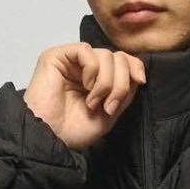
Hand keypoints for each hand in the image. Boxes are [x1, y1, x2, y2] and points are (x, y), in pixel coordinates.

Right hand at [22, 42, 146, 151]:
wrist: (50, 138)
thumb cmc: (73, 130)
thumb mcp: (110, 113)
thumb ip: (124, 92)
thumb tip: (137, 72)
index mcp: (98, 79)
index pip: (123, 60)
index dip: (135, 67)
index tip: (140, 82)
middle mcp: (85, 68)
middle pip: (118, 57)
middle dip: (120, 83)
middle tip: (108, 105)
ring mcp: (71, 61)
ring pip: (105, 54)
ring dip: (106, 82)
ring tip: (93, 102)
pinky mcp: (56, 56)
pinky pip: (85, 50)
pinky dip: (92, 69)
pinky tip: (85, 86)